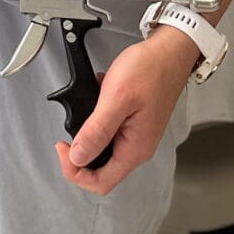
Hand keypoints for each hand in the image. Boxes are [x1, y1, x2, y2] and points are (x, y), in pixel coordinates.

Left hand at [53, 33, 197, 195]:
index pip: (101, 182)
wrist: (169, 51)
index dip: (76, 172)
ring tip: (84, 106)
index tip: (63, 148)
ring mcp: (135, 134)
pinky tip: (97, 95)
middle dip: (79, 152)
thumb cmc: (150, 70)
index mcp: (134, 149)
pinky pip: (108, 128)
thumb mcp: (117, 99)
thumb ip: (97, 131)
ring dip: (88, 129)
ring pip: (102, 147)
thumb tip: (78, 157)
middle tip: (68, 128)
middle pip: (99, 168)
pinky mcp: (132, 120)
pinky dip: (97, 114)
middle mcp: (136, 146)